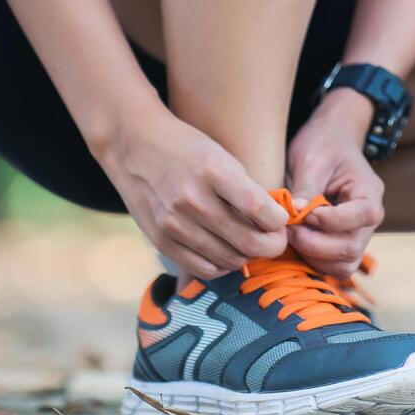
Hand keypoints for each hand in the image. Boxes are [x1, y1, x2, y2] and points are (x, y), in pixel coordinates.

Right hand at [93, 107, 289, 279]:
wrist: (133, 145)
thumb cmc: (186, 148)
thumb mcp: (222, 157)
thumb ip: (246, 190)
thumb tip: (276, 223)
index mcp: (214, 172)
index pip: (260, 209)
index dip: (279, 222)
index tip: (281, 220)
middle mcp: (193, 200)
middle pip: (249, 243)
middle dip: (273, 245)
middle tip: (275, 238)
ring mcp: (174, 224)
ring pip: (230, 260)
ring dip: (248, 256)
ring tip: (249, 242)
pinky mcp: (161, 241)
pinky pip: (204, 269)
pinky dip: (223, 265)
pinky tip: (226, 251)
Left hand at [286, 90, 385, 277]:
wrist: (330, 139)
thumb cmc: (322, 144)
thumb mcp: (312, 159)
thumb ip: (306, 188)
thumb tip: (295, 215)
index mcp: (368, 191)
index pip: (363, 215)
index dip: (329, 220)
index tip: (301, 212)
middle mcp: (369, 217)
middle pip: (352, 248)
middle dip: (315, 244)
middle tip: (289, 229)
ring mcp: (358, 232)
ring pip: (344, 264)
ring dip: (314, 257)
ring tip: (292, 235)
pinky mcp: (343, 241)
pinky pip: (335, 265)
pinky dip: (315, 261)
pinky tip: (298, 241)